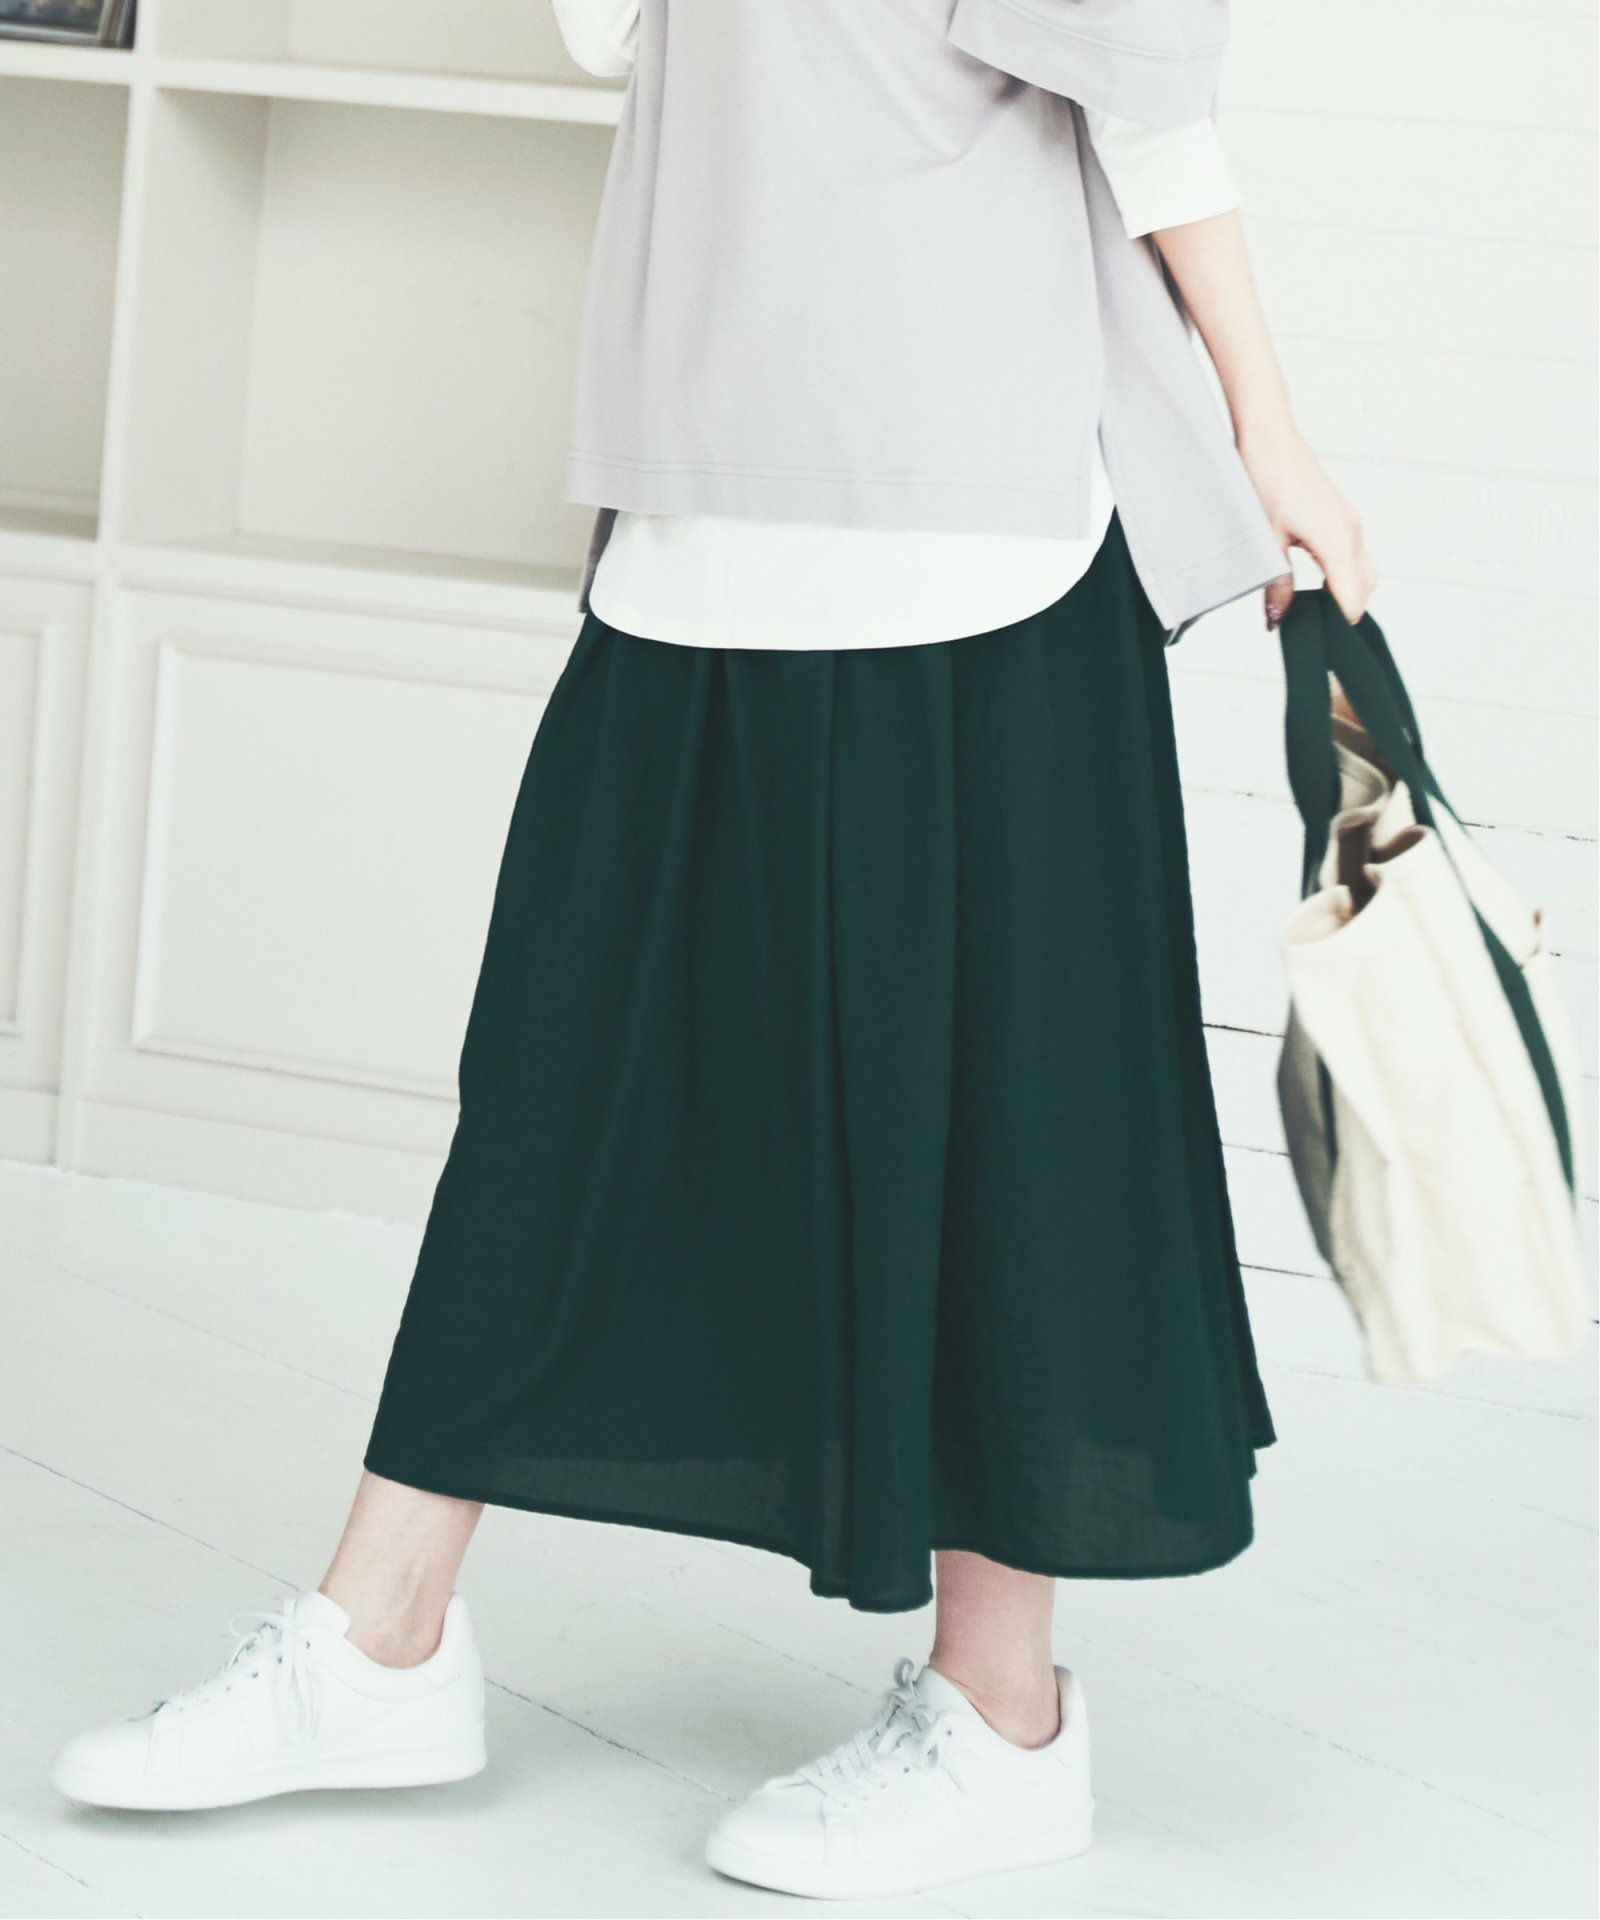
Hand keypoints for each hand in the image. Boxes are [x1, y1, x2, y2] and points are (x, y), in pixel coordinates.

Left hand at [1236, 419, 1377, 629]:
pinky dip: (1343, 574)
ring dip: (1345, 593)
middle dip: (1344, 613)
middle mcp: (1353, 533)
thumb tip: (1278, 620)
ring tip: (1313, 611)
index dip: (1338, 626)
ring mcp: (1351, 522)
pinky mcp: (1343, 515)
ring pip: (1363, 572)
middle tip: (1314, 632)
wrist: (1268, 436)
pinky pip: (1354, 554)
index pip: (1352, 601)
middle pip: (1364, 590)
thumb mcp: (1266, 542)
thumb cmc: (1265, 480)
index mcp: (1339, 543)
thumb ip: (1277, 586)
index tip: (1322, 645)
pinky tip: (1315, 583)